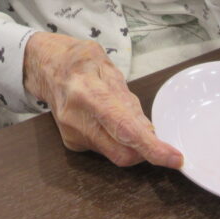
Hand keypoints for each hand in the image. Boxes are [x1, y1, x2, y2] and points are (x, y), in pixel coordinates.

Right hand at [23, 32, 182, 168]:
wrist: (45, 66)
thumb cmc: (78, 60)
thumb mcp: (107, 66)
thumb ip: (127, 98)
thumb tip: (148, 129)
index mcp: (87, 92)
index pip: (124, 128)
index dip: (151, 147)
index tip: (174, 158)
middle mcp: (77, 118)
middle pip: (122, 152)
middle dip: (146, 151)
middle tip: (156, 135)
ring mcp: (72, 134)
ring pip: (115, 153)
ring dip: (131, 143)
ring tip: (122, 112)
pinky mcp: (72, 143)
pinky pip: (105, 149)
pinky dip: (117, 140)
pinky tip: (109, 119)